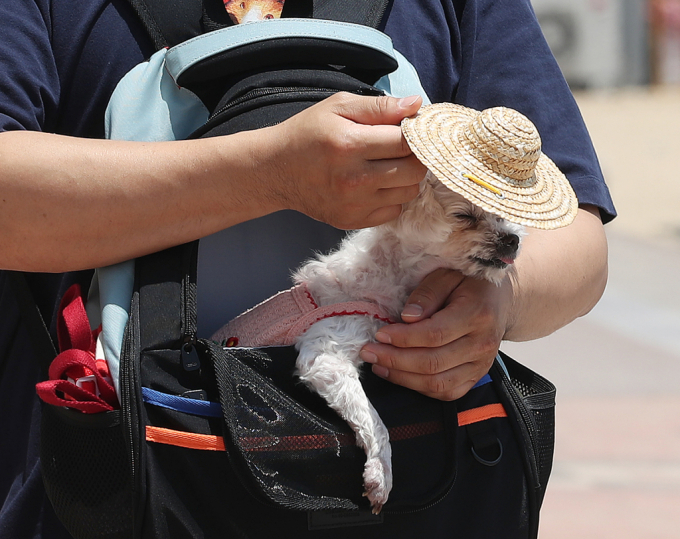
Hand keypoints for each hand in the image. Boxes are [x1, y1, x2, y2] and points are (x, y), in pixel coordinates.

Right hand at [263, 92, 426, 229]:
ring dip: (405, 177)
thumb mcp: (338, 107)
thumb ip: (379, 106)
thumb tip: (417, 105)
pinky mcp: (352, 221)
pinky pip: (393, 211)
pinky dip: (391, 197)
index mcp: (350, 144)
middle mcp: (354, 179)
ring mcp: (354, 204)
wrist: (276, 171)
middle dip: (415, 156)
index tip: (412, 130)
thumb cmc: (308, 133)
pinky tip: (376, 184)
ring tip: (387, 165)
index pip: (407, 142)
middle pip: (414, 171)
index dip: (416, 134)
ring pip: (408, 192)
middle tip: (401, 148)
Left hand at [359, 268, 514, 400]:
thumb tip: (407, 317)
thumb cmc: (468, 283)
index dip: (403, 338)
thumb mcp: (447, 275)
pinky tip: (398, 375)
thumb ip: (427, 293)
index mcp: (477, 314)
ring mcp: (481, 365)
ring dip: (403, 377)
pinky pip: (447, 392)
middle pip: (433, 363)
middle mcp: (482, 344)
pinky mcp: (476, 377)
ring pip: (438, 383)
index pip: (435, 334)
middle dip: (395, 360)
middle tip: (369, 352)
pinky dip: (419, 388)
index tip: (379, 334)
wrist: (499, 300)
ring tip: (379, 364)